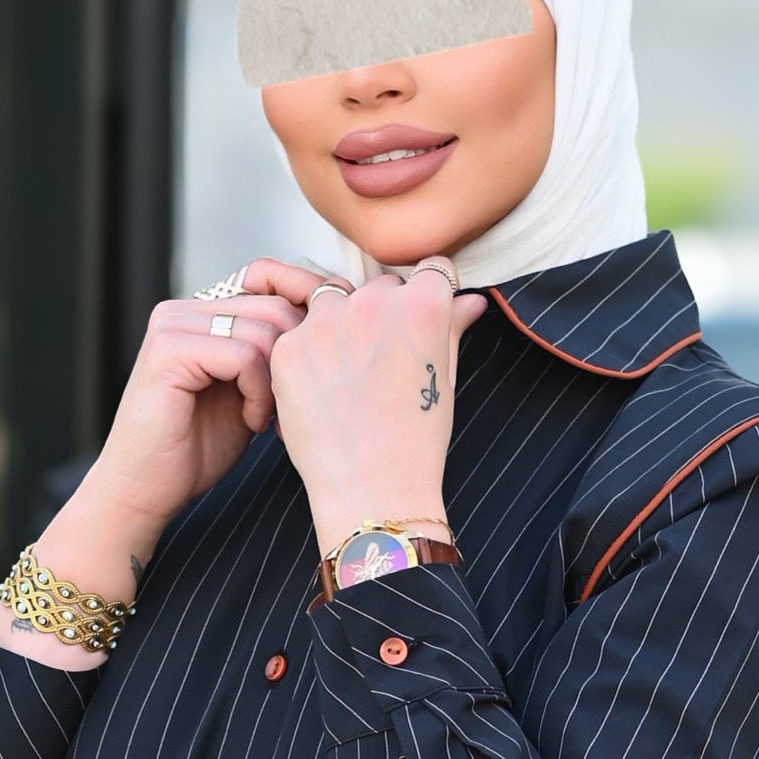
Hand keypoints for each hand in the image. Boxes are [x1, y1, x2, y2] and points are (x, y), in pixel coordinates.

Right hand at [19, 262, 347, 638]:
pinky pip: (245, 354)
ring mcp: (172, 325)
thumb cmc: (196, 450)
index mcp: (199, 310)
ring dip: (279, 381)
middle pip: (276, 305)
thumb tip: (331, 321)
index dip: (306, 320)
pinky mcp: (169, 350)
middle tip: (288, 407)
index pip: (271, 283)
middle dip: (296, 358)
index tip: (324, 366)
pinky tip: (251, 422)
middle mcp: (182, 308)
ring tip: (265, 417)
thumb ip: (271, 353)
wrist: (144, 492)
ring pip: (266, 330)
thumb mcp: (247, 390)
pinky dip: (260, 393)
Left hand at [268, 264, 485, 560]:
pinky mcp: (289, 347)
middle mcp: (373, 302)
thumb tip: (470, 301)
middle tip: (382, 362)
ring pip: (334, 301)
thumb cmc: (416, 439)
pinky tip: (322, 389)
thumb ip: (453, 327)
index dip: (427, 296)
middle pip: (380, 287)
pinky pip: (300, 332)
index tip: (421, 319)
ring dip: (341, 324)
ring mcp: (325, 322)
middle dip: (383, 313)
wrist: (371, 487)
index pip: (428, 271)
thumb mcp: (446, 377)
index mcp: (422, 304)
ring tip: (348, 375)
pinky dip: (308, 353)